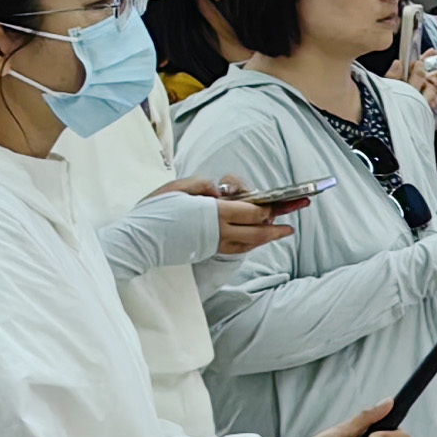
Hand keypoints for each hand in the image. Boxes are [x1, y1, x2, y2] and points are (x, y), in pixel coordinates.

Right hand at [162, 180, 297, 256]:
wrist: (137, 241)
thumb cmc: (154, 211)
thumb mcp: (178, 188)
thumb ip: (203, 185)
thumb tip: (219, 191)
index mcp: (214, 213)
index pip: (252, 211)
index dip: (271, 207)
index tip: (287, 201)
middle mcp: (219, 231)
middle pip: (258, 230)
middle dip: (280, 222)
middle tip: (299, 212)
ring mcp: (214, 245)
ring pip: (250, 243)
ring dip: (269, 236)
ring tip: (285, 230)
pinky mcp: (207, 252)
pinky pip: (237, 248)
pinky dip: (252, 244)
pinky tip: (259, 238)